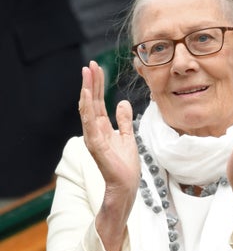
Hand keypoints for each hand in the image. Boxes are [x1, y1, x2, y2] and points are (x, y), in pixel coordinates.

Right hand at [78, 60, 139, 250]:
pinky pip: (90, 123)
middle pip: (92, 101)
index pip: (98, 101)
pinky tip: (87, 95)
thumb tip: (123, 102)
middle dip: (91, 82)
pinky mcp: (96, 145)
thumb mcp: (128, 137)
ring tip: (87, 74)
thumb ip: (124, 120)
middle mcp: (95, 130)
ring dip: (87, 91)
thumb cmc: (125, 165)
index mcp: (102, 127)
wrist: (126, 185)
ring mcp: (93, 137)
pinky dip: (88, 109)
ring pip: (87, 109)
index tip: (97, 68)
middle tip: (90, 64)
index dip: (98, 84)